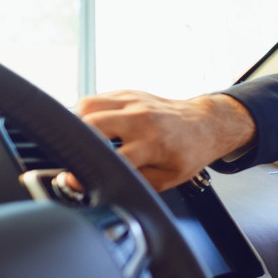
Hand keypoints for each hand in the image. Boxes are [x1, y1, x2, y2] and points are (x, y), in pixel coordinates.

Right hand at [73, 90, 255, 192]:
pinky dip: (86, 113)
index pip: (112, 157)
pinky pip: (95, 99)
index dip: (89, 172)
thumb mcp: (168, 178)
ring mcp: (133, 102)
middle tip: (73, 158)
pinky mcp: (128, 93)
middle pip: (92, 124)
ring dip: (76, 124)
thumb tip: (106, 185)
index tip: (74, 180)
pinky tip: (89, 127)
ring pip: (87, 106)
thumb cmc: (189, 152)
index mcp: (153, 143)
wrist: (205, 124)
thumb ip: (137, 181)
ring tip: (79, 142)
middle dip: (76, 144)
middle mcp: (141, 119)